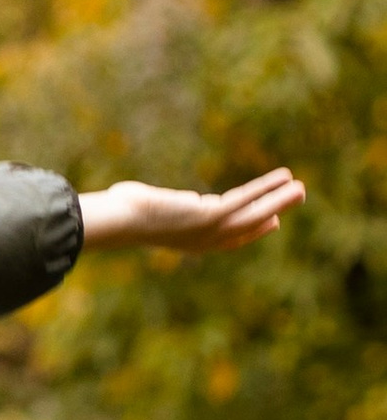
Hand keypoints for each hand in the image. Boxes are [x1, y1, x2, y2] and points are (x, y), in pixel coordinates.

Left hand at [77, 168, 305, 252]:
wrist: (118, 221)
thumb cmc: (120, 214)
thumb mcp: (140, 210)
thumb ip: (145, 206)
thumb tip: (124, 195)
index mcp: (192, 242)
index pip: (230, 238)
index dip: (252, 230)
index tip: (271, 220)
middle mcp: (205, 240)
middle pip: (248, 227)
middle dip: (273, 211)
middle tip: (294, 199)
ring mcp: (210, 230)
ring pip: (255, 215)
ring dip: (280, 200)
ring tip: (301, 188)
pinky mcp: (212, 214)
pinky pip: (247, 199)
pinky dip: (268, 189)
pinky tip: (284, 178)